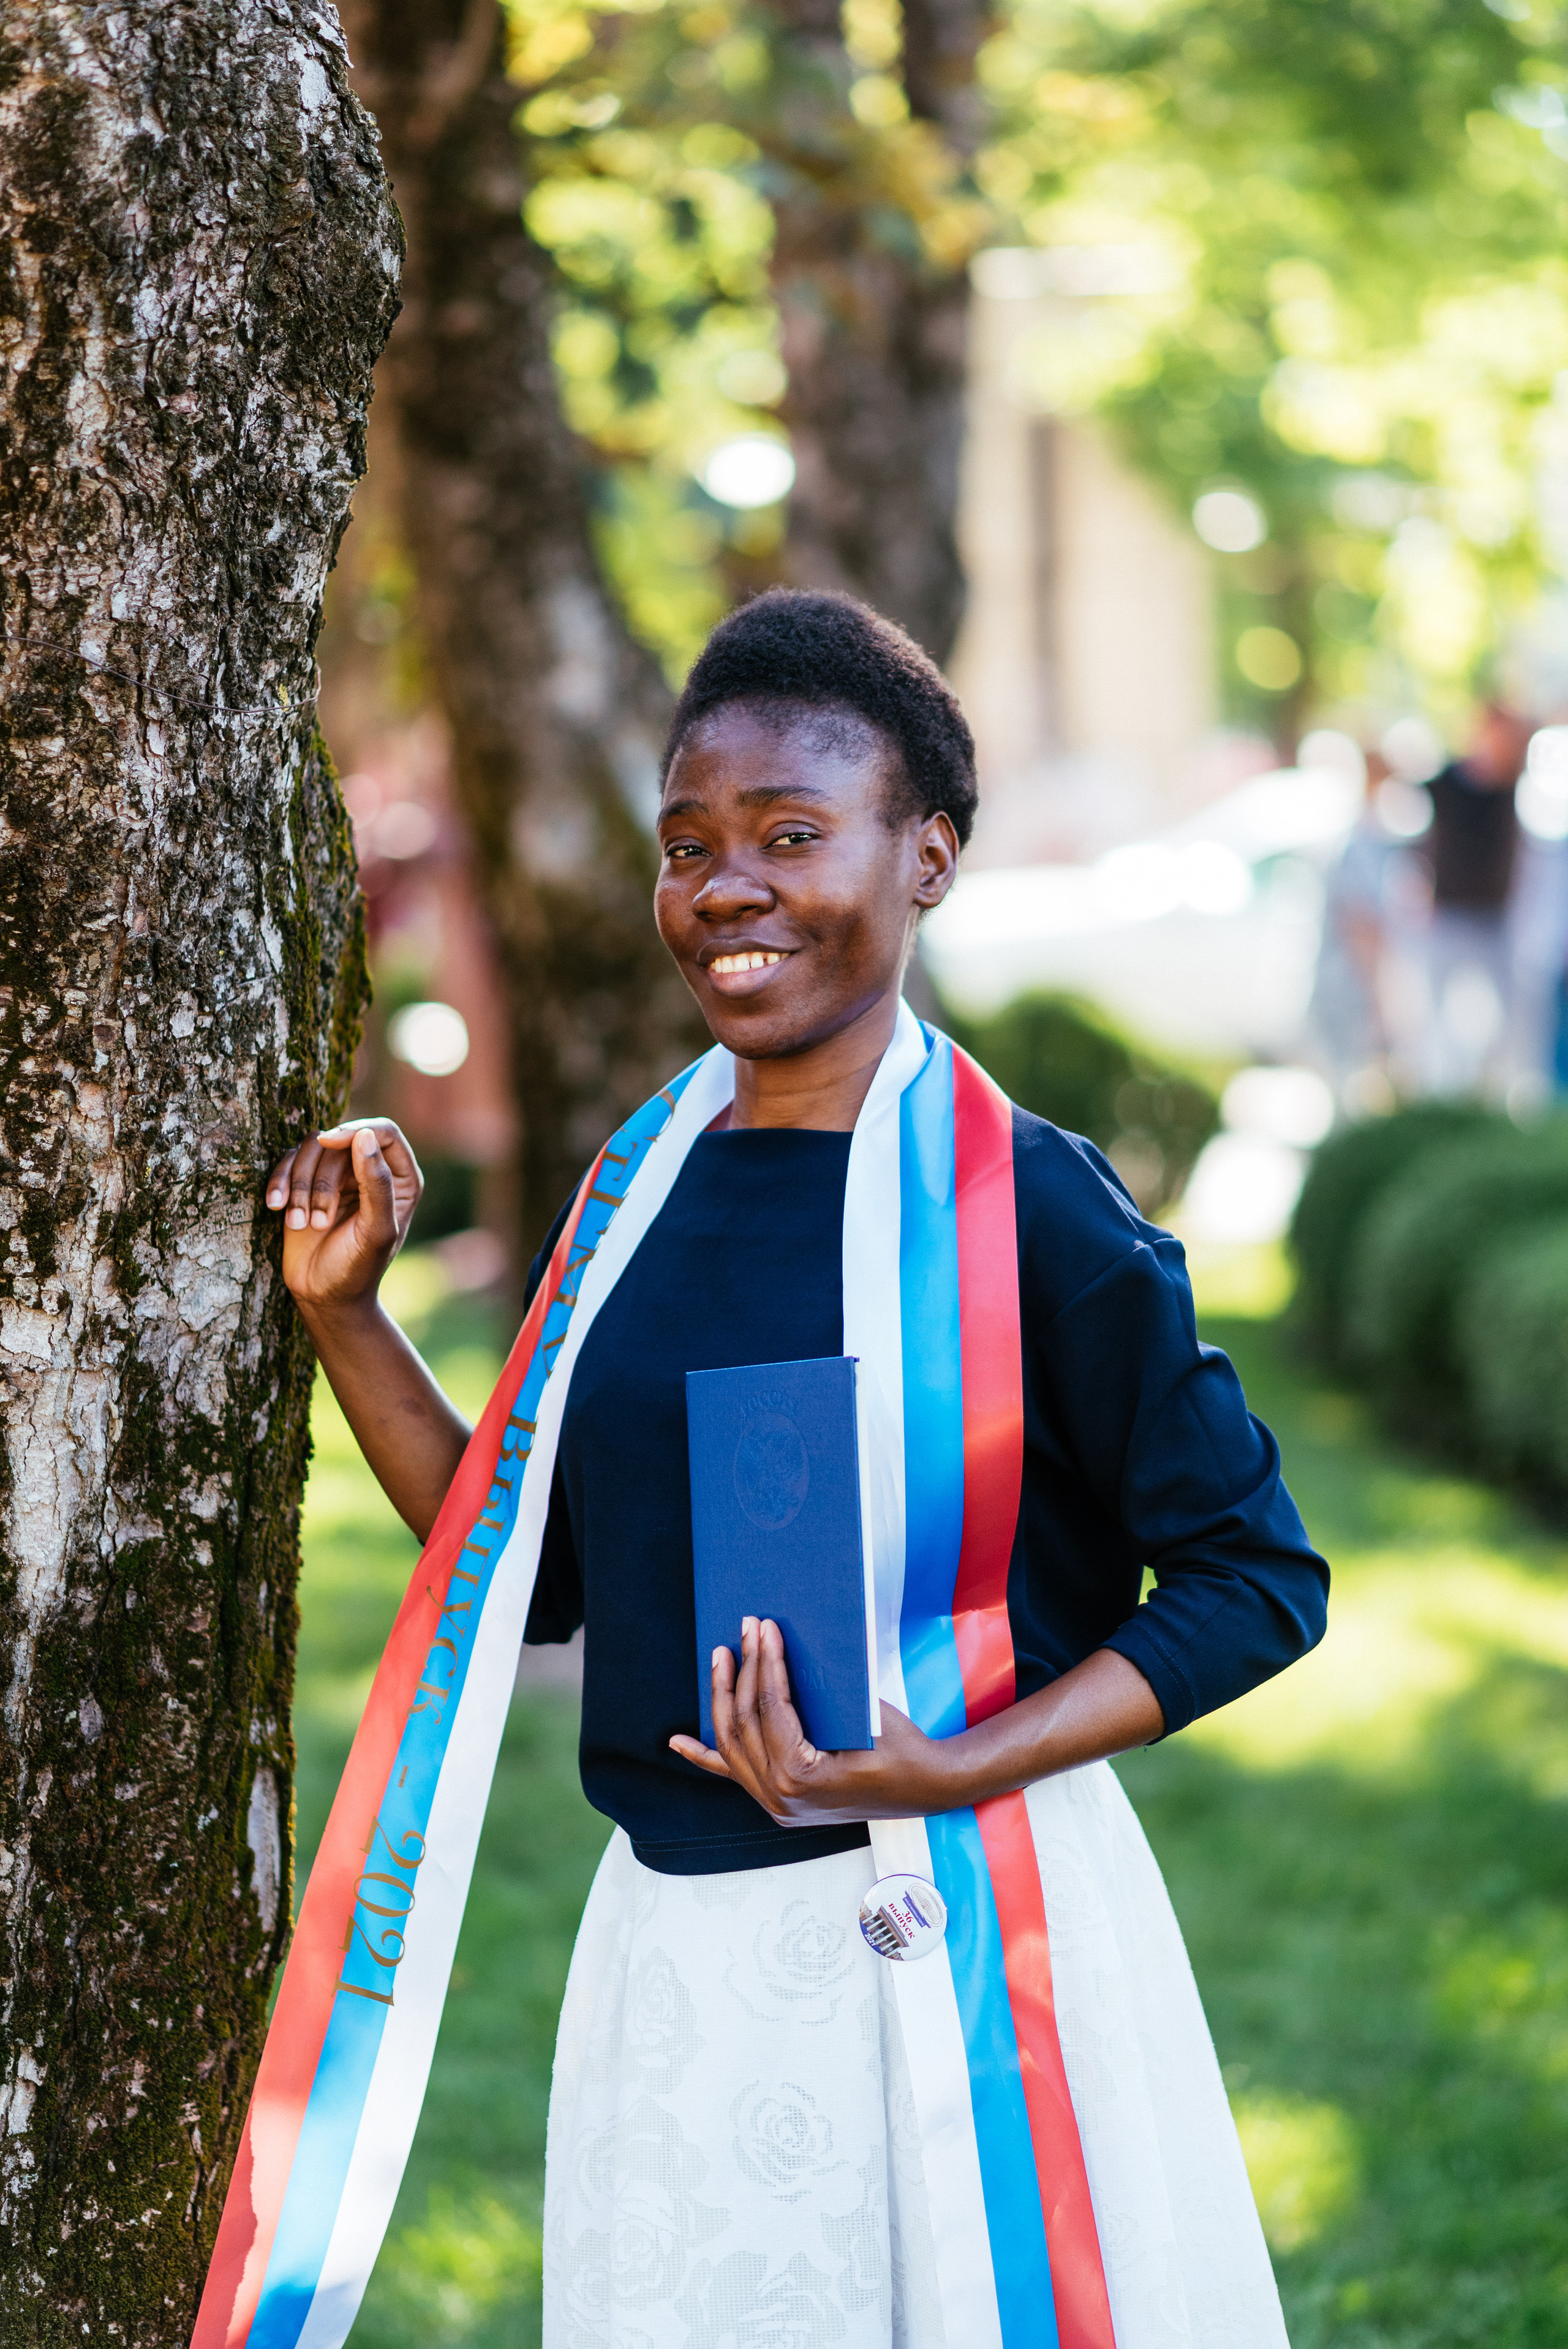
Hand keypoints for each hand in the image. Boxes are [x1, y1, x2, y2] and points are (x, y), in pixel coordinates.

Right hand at [264, 1119, 422, 1314]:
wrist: (324, 1297)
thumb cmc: (358, 1269)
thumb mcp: (375, 1231)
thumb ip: (377, 1183)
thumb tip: (364, 1134)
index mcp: (400, 1179)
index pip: (384, 1132)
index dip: (356, 1130)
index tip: (329, 1142)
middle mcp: (369, 1170)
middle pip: (341, 1141)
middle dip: (322, 1180)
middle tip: (318, 1223)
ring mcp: (336, 1175)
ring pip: (311, 1147)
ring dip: (300, 1186)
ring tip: (300, 1225)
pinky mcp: (304, 1183)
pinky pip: (287, 1162)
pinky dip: (280, 1182)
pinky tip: (275, 1207)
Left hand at [668, 1617, 951, 1825]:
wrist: (927, 1787)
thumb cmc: (902, 1746)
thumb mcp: (862, 1712)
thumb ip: (819, 1689)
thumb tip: (778, 1644)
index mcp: (799, 1777)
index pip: (769, 1708)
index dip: (765, 1662)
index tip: (763, 1626)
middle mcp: (780, 1797)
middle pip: (744, 1724)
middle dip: (743, 1671)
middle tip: (744, 1628)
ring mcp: (776, 1804)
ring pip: (733, 1746)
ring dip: (723, 1699)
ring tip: (720, 1659)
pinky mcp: (779, 1801)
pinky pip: (734, 1776)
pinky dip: (704, 1756)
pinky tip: (676, 1742)